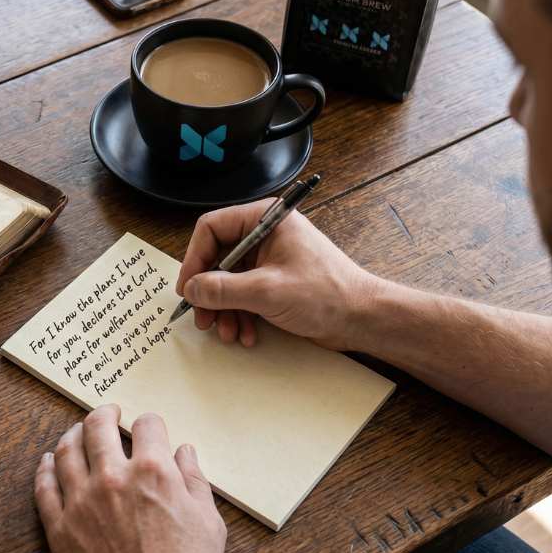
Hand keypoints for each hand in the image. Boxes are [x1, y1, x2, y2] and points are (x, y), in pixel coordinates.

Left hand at [34, 405, 229, 552]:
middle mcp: (113, 478)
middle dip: (105, 414)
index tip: (148, 428)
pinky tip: (50, 462)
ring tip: (76, 432)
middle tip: (107, 413)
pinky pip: (44, 487)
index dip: (150, 424)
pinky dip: (46, 468)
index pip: (148, 426)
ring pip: (67, 451)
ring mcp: (81, 502)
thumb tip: (184, 453)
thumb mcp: (208, 524)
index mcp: (153, 472)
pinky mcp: (59, 528)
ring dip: (72, 434)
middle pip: (99, 427)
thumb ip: (194, 481)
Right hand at [176, 200, 381, 349]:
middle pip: (216, 258)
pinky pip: (243, 296)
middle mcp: (265, 234)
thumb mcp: (267, 291)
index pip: (211, 229)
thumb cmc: (328, 294)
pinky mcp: (273, 282)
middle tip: (203, 317)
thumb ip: (223, 289)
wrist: (362, 319)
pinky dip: (240, 316)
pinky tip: (246, 333)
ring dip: (224, 310)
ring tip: (228, 331)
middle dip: (209, 292)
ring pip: (227, 281)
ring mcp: (269, 259)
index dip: (195, 259)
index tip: (189, 288)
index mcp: (266, 219)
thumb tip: (192, 290)